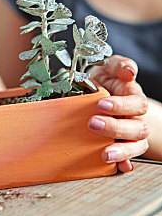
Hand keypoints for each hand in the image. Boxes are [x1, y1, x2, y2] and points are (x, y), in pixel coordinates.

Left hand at [88, 55, 148, 172]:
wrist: (97, 93)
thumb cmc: (105, 79)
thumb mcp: (109, 67)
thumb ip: (119, 65)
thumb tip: (129, 71)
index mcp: (133, 97)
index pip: (137, 104)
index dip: (122, 105)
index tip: (101, 104)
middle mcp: (134, 117)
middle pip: (138, 128)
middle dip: (116, 127)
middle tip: (93, 123)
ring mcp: (129, 133)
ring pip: (136, 146)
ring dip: (122, 150)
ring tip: (105, 153)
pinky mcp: (120, 145)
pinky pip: (128, 159)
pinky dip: (124, 164)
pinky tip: (118, 167)